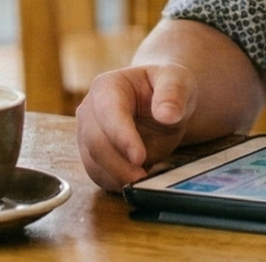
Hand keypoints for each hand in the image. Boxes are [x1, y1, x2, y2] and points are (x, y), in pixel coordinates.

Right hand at [77, 63, 196, 190]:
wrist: (161, 103)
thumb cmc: (165, 87)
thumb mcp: (177, 80)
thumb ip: (173, 93)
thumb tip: (167, 115)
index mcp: (107, 87)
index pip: (109, 113)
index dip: (122, 137)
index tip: (140, 157)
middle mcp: (90, 111)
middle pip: (95, 143)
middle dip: (118, 165)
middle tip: (143, 179)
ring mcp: (88, 135)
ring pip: (94, 164)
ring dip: (118, 178)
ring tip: (145, 183)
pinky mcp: (94, 157)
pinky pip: (100, 176)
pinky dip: (117, 184)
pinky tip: (138, 184)